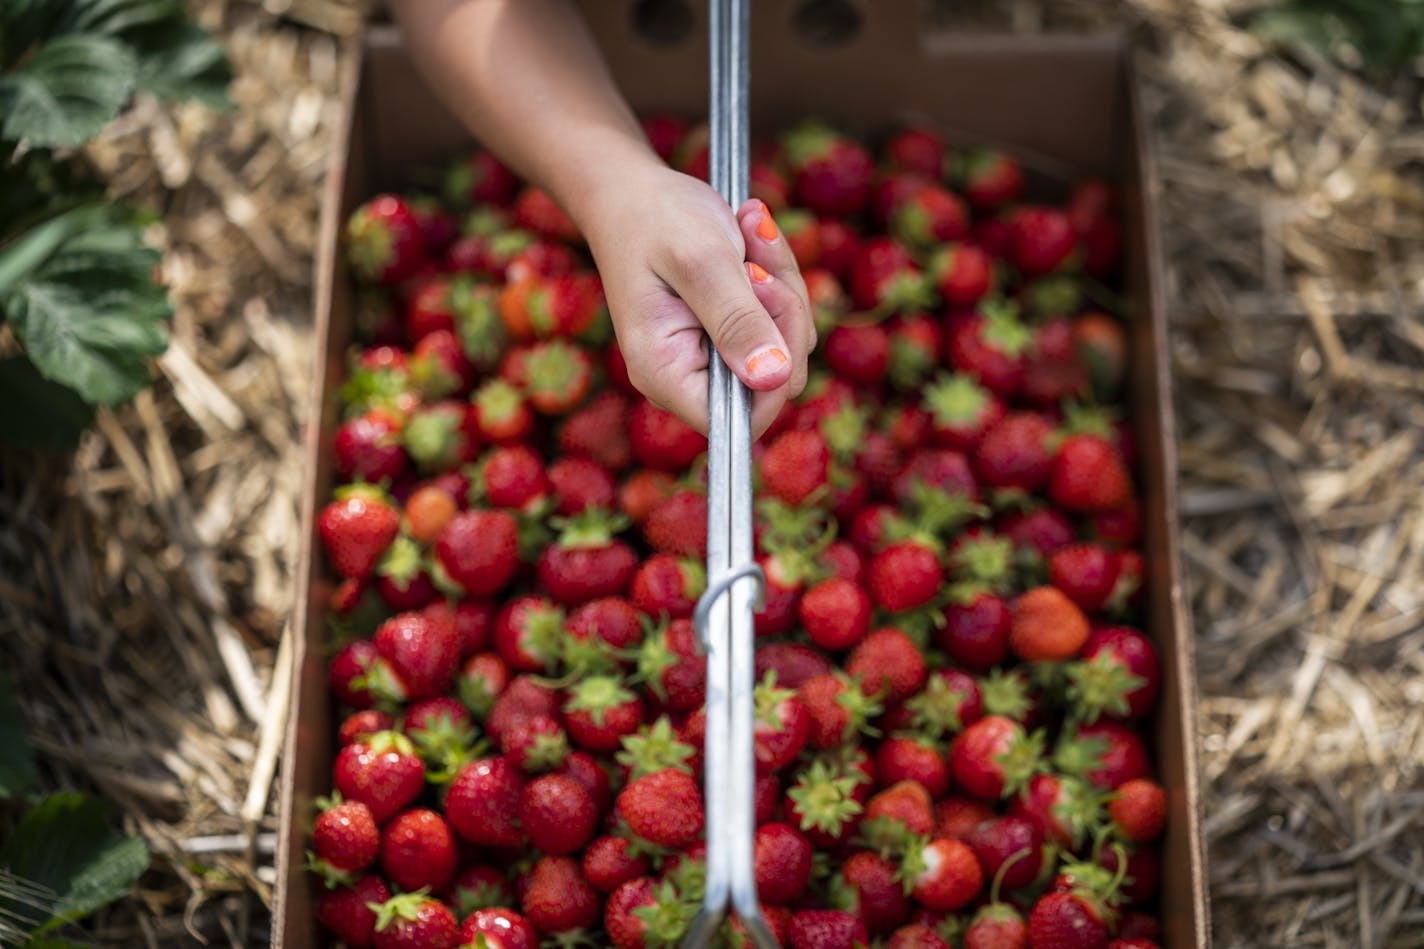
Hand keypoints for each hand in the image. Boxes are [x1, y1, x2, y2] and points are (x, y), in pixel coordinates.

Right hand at [579, 160, 814, 437]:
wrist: (634, 190)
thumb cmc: (655, 220)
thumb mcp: (702, 263)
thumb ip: (737, 321)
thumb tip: (772, 377)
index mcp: (665, 374)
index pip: (738, 422)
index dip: (774, 377)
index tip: (770, 303)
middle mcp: (685, 377)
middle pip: (774, 382)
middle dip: (782, 312)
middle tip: (755, 257)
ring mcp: (709, 357)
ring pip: (786, 346)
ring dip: (782, 283)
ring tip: (748, 233)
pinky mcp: (729, 335)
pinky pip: (781, 321)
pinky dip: (777, 275)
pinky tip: (750, 237)